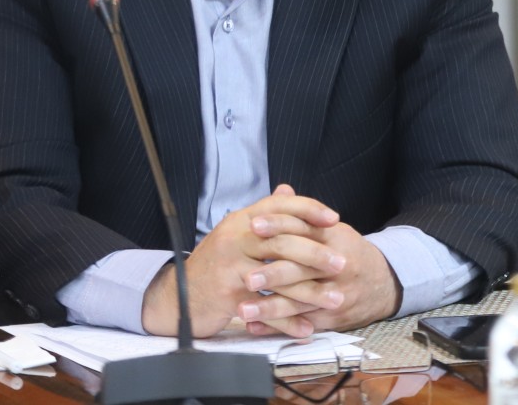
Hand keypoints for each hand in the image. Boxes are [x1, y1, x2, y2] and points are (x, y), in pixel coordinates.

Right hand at [141, 184, 340, 337]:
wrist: (176, 298)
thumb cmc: (215, 264)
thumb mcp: (236, 233)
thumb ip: (265, 215)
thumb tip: (288, 190)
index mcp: (241, 220)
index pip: (279, 206)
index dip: (308, 210)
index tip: (334, 219)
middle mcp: (235, 239)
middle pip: (283, 241)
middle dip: (317, 253)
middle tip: (342, 263)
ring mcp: (230, 268)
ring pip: (278, 277)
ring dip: (310, 291)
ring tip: (335, 299)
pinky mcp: (227, 297)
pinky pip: (265, 309)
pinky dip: (288, 321)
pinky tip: (307, 328)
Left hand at [236, 206, 400, 335]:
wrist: (382, 283)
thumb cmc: (348, 253)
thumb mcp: (332, 230)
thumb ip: (304, 215)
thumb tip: (280, 191)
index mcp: (336, 239)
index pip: (305, 228)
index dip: (278, 225)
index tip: (253, 226)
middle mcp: (338, 266)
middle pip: (302, 269)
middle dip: (273, 275)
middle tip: (245, 277)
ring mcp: (336, 294)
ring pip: (300, 302)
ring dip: (270, 307)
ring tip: (242, 309)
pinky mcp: (332, 318)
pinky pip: (301, 324)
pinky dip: (276, 327)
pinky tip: (254, 326)